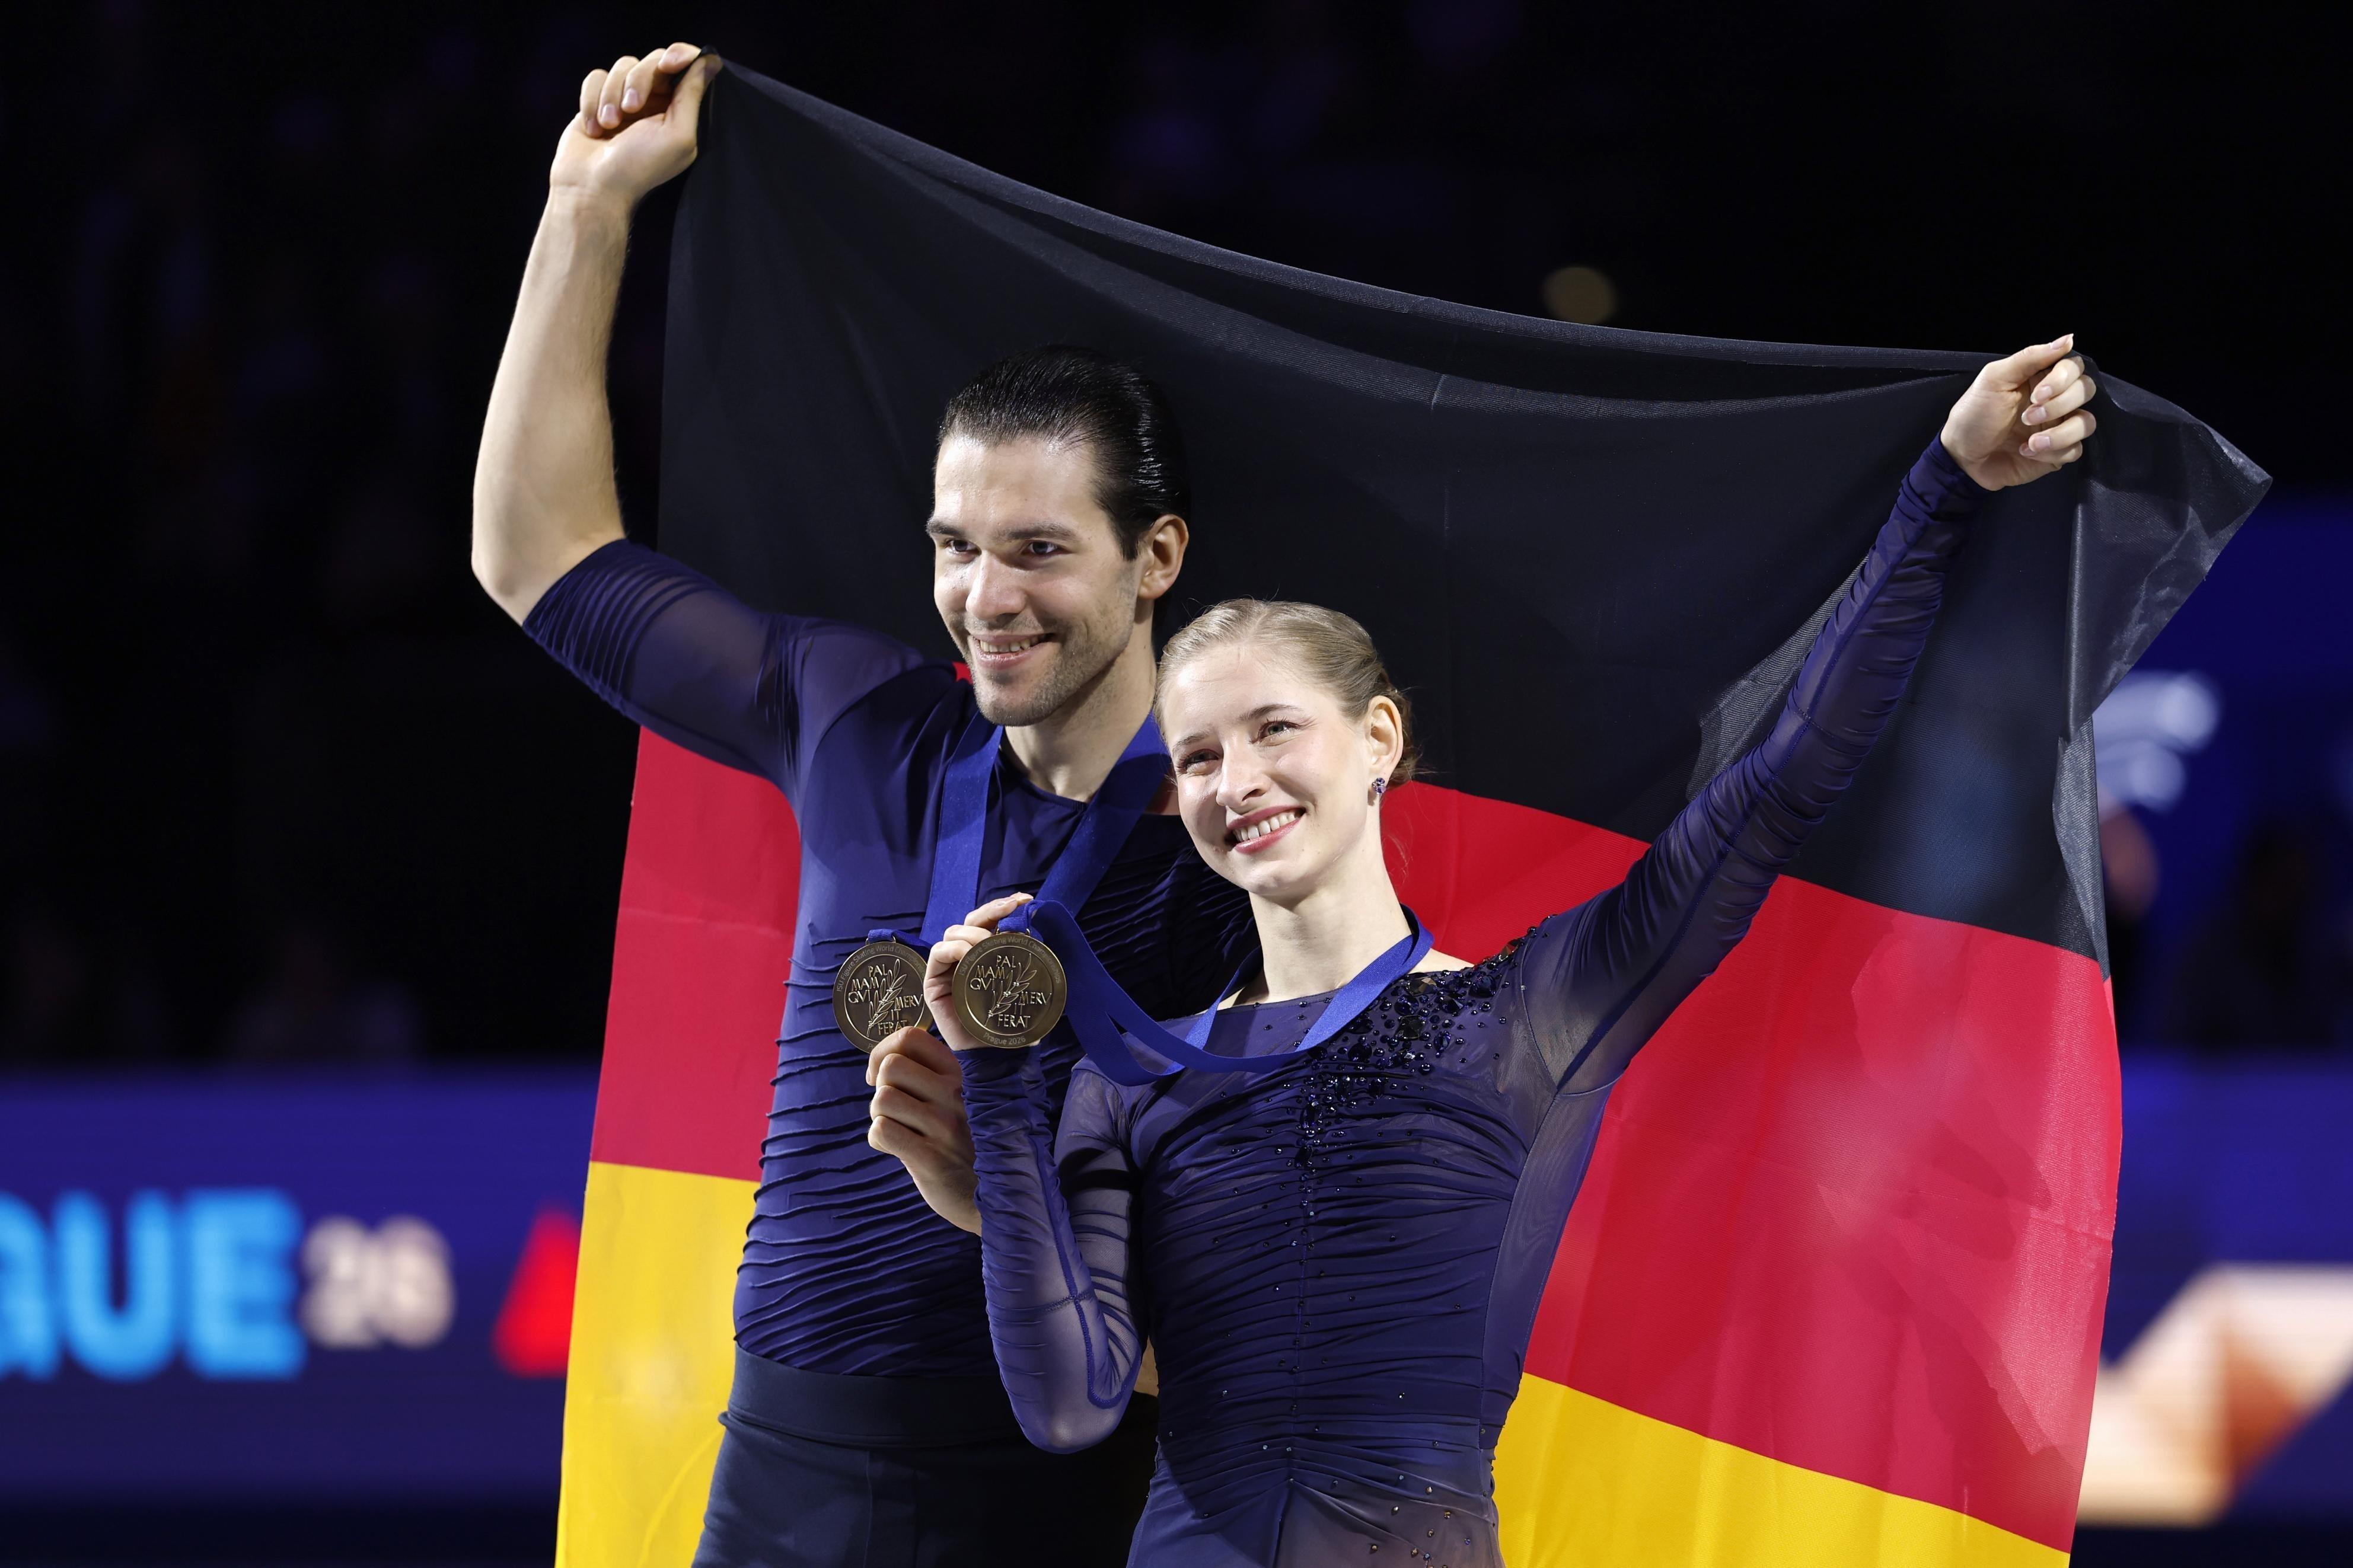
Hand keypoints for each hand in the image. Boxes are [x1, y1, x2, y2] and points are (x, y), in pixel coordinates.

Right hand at [550, 43, 719, 209]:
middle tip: (631, 108)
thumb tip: (711, 60)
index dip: (680, 55)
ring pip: (622, 66)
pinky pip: (596, 77)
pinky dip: (592, 101)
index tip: (669, 63)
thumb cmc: (639, 167)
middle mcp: (655, 102)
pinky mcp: (597, 100)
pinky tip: (594, 128)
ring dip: (612, 95)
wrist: (593, 187)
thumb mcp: (678, 134)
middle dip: (639, 80)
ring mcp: (625, 99)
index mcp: (679, 110)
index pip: (686, 66)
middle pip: (653, 61)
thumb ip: (692, 95)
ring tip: (609, 125)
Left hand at [866, 1026, 979, 1232]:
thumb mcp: (964, 1099)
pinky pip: (881, 1132)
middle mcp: (956, 1094)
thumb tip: (883, 1059)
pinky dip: (881, 1140)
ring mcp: (945, 1127)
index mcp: (963, 1073)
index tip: (883, 1071)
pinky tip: (899, 1148)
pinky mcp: (931, 1159)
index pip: (912, 1037)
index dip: (884, 1050)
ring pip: (882, 1099)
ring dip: (880, 1115)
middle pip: (890, 1066)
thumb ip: (933, 1073)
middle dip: (881, 1086)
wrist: (993, 1198)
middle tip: (896, 1106)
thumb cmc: (967, 1142)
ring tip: (901, 1128)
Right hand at [923, 893, 1034, 1052]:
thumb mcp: (1026, 983)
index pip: (990, 922)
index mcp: (987, 954)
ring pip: (954, 932)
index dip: (1004, 907)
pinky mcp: (934, 982)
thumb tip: (1038, 927)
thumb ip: (1027, 958)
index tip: (1025, 900)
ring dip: (973, 933)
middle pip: (971, 920)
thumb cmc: (1012, 1019)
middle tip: (1012, 908)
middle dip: (992, 910)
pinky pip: (938, 952)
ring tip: (989, 945)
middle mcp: (966, 957)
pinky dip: (954, 949)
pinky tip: (969, 955)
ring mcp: (949, 968)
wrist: (997, 1053)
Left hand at [1938, 334, 2098, 490]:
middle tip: (2027, 416)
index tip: (2038, 393)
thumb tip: (2068, 339)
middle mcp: (2055, 400)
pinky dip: (2052, 452)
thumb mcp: (1994, 379)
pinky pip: (2075, 450)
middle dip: (2059, 405)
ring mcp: (2058, 427)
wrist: (1961, 458)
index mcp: (2040, 378)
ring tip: (2031, 441)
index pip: (2074, 366)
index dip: (2063, 378)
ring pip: (2087, 423)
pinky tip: (2027, 452)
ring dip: (2060, 433)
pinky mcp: (2057, 453)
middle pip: (2086, 390)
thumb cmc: (1974, 415)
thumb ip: (2030, 357)